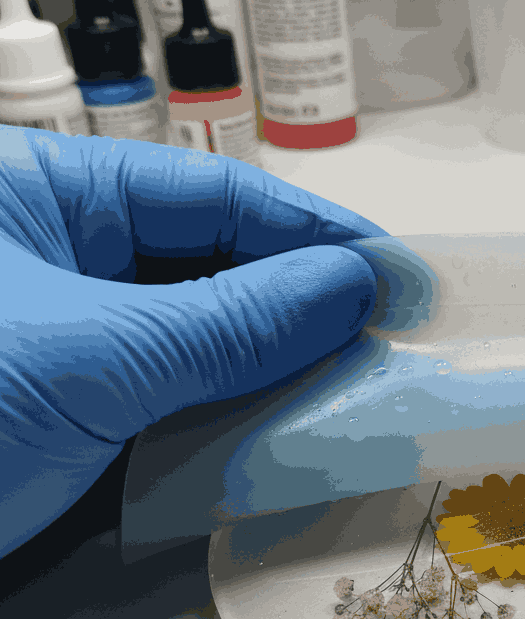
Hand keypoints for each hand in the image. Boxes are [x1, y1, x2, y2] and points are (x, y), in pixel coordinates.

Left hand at [1, 126, 382, 558]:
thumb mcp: (94, 358)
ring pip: (203, 334)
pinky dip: (232, 411)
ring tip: (354, 380)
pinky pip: (178, 394)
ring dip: (276, 362)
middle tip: (386, 334)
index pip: (210, 195)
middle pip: (213, 263)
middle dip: (302, 301)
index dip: (311, 234)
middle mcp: (58, 256)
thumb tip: (349, 289)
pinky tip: (286, 424)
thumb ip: (233, 322)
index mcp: (39, 194)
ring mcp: (70, 336)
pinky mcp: (79, 410)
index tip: (391, 271)